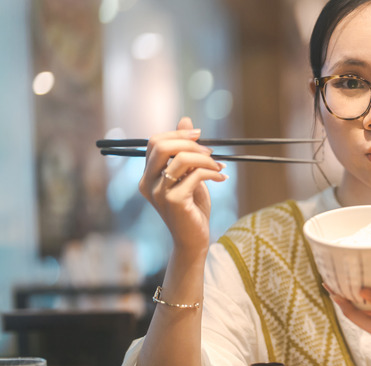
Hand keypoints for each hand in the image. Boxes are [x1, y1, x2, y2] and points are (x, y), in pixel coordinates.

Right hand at [138, 117, 227, 252]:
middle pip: (161, 145)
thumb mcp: (189, 175)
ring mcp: (158, 193)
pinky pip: (195, 176)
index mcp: (148, 175)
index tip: (200, 135)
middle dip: (189, 142)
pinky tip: (221, 177)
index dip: (177, 134)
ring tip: (219, 165)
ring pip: (180, 159)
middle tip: (210, 150)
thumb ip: (185, 151)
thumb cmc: (192, 208)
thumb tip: (186, 120)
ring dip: (204, 158)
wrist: (194, 239)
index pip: (155, 142)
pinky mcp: (173, 201)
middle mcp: (148, 182)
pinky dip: (212, 172)